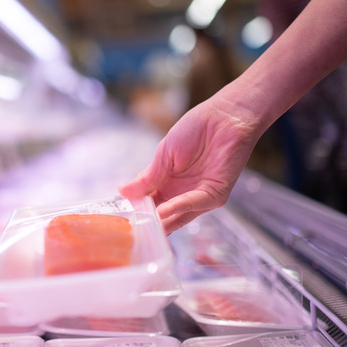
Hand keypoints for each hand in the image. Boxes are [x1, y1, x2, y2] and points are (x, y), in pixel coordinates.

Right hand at [119, 91, 260, 234]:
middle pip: (163, 216)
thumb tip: (122, 193)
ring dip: (161, 221)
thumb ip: (147, 177)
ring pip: (178, 215)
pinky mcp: (216, 193)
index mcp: (168, 184)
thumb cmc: (195, 130)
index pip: (149, 204)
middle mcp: (183, 194)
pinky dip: (178, 208)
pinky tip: (162, 210)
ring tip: (143, 225)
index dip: (136, 211)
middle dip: (148, 223)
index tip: (121, 219)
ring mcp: (199, 196)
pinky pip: (195, 204)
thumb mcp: (164, 155)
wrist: (224, 116)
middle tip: (130, 231)